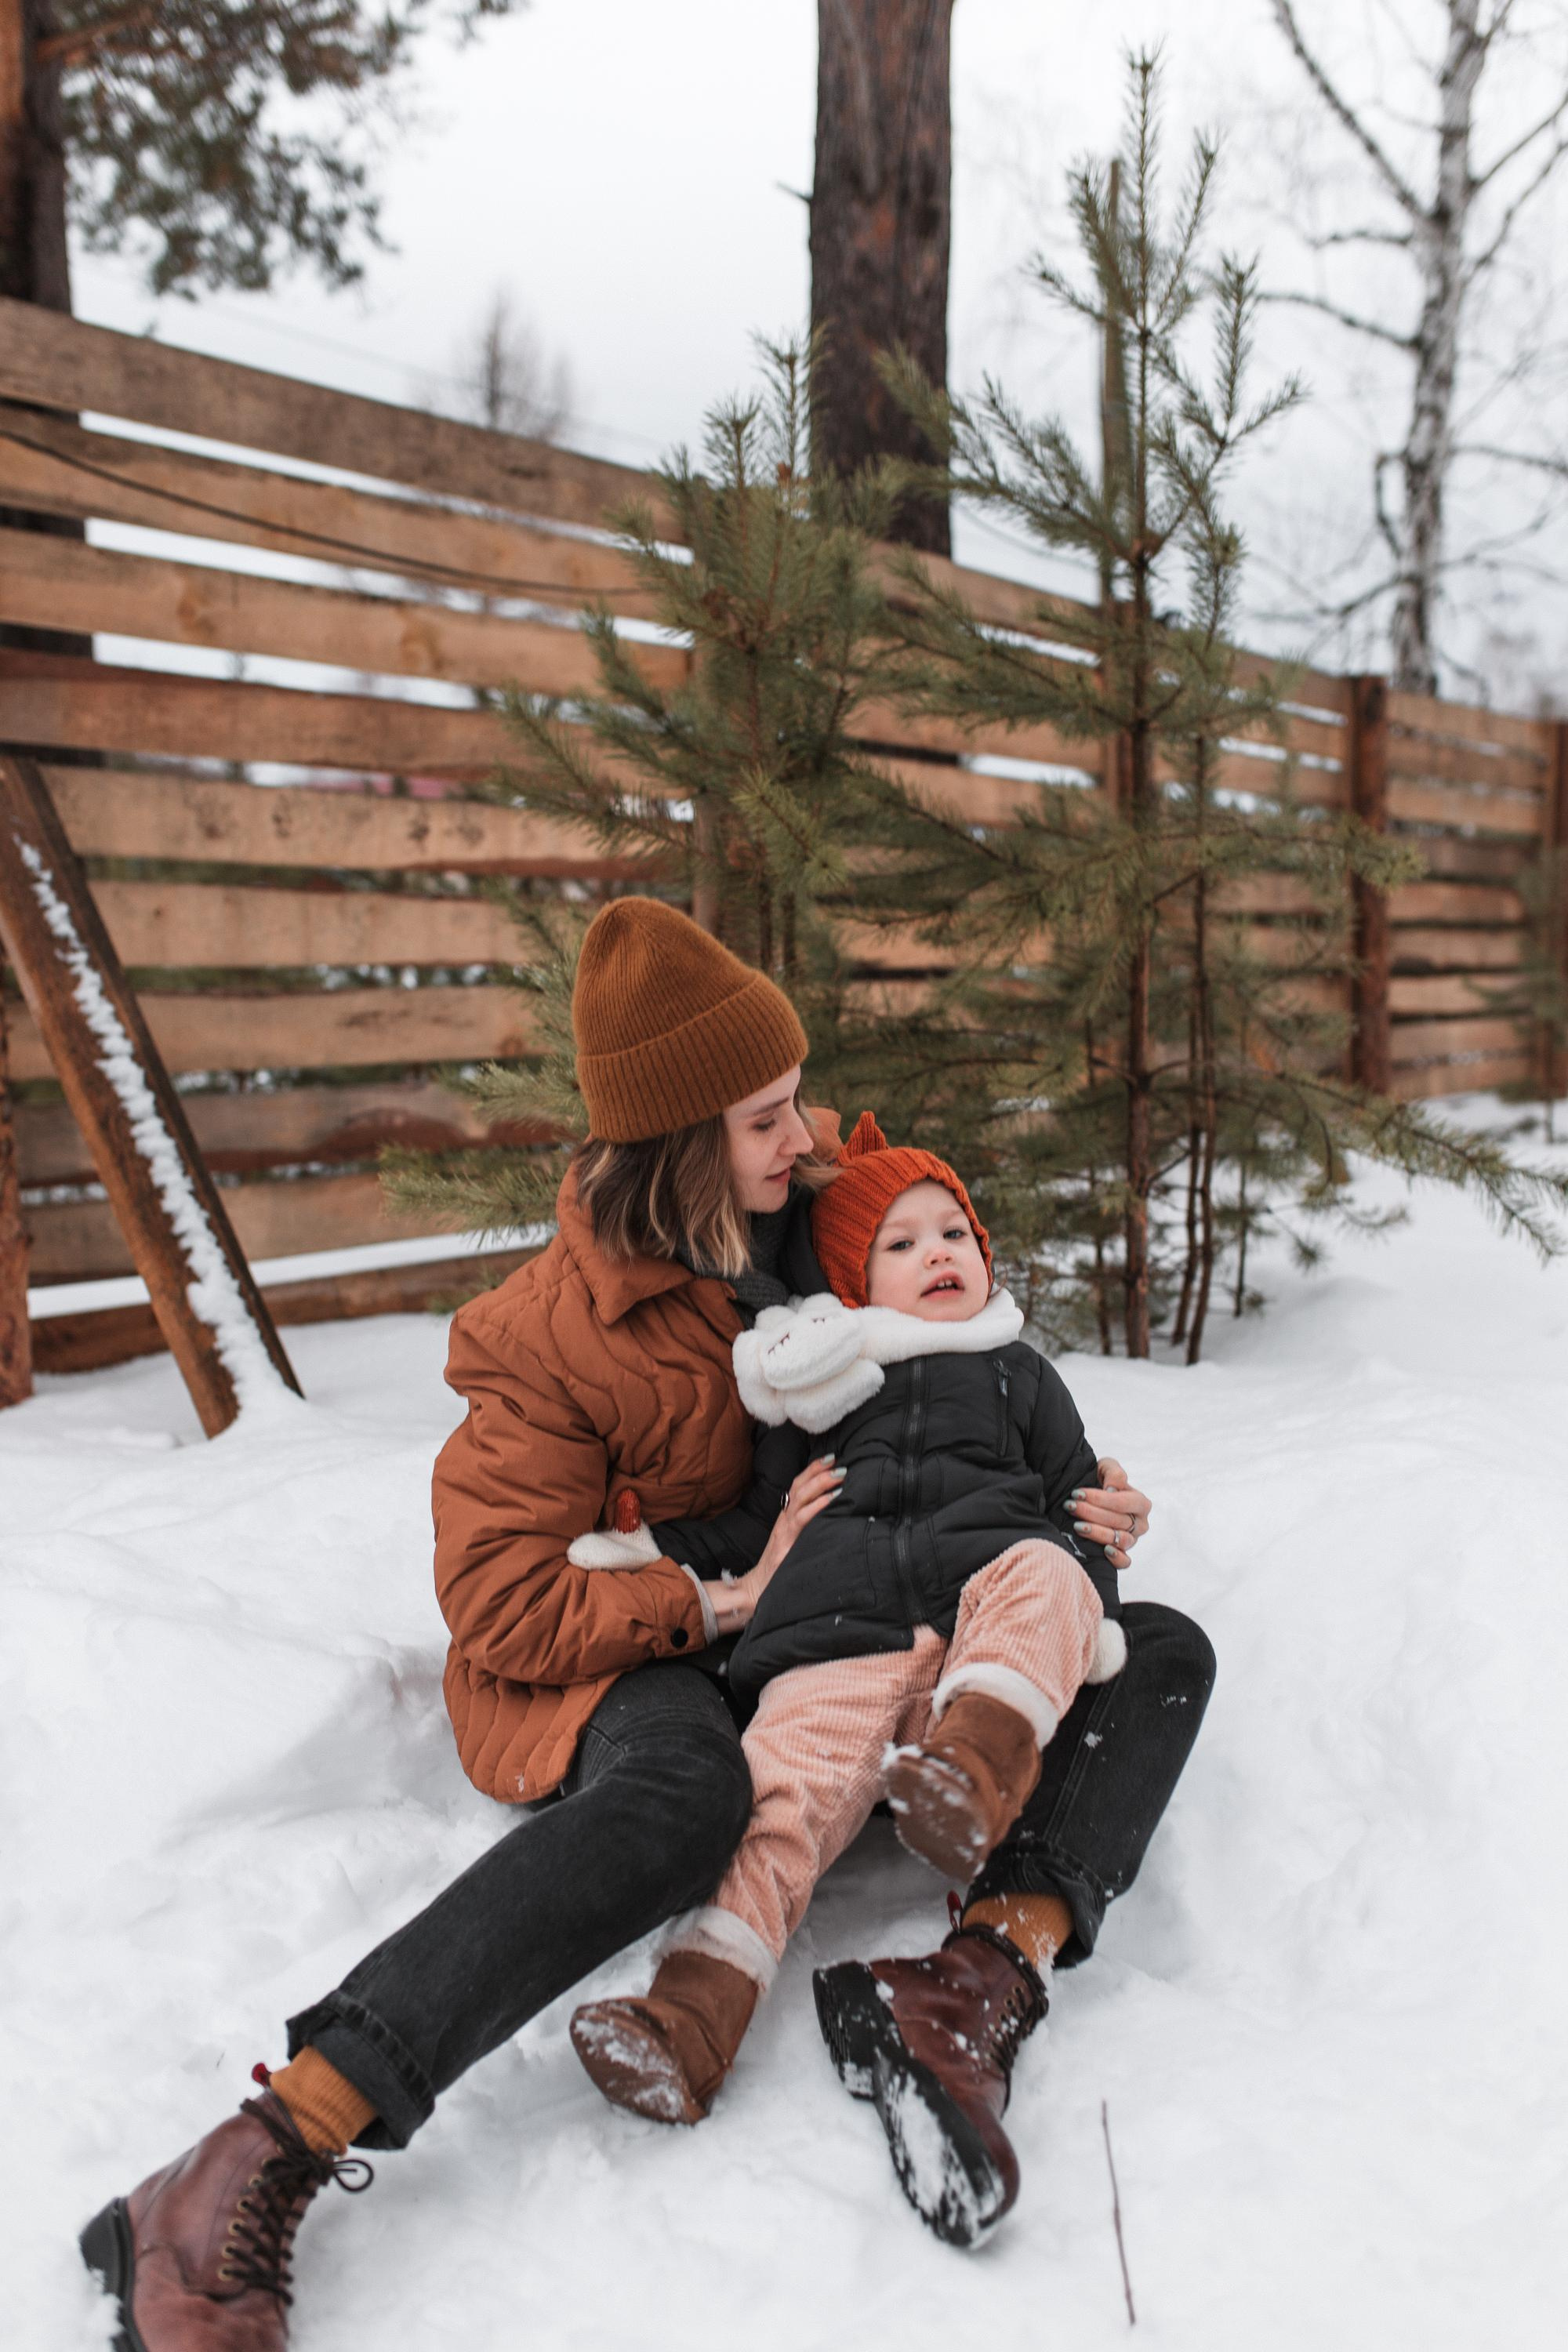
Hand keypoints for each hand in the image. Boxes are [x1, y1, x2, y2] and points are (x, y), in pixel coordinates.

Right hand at [706, 1455, 844, 1635]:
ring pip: (801, 1496)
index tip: (830, 1459)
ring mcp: (784, 1528)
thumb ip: (807, 1527)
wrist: (759, 1589)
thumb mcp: (795, 1541)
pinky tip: (832, 1498)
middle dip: (819, 1470)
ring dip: (821, 1483)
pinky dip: (818, 1505)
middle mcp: (784, 1518)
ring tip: (839, 1475)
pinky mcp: (786, 1541)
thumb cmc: (781, 1567)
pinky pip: (803, 1518)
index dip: (812, 1469)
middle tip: (838, 1462)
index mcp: (786, 1516)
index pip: (798, 1485)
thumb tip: (832, 1515)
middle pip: (799, 1484)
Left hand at [1070, 1456, 1151, 1571]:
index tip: (1077, 1493)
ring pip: (1120, 1540)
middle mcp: (1140, 1523)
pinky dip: (1116, 1558)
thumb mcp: (1106, 1468)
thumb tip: (1112, 1490)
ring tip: (1077, 1525)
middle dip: (1091, 1513)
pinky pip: (1124, 1562)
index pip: (1122, 1502)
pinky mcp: (1123, 1556)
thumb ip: (1113, 1472)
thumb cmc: (1099, 1481)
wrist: (1089, 1499)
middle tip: (1070, 1506)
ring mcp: (1132, 1540)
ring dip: (1097, 1533)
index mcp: (1140, 1502)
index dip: (1100, 1498)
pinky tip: (1103, 1550)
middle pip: (1118, 1521)